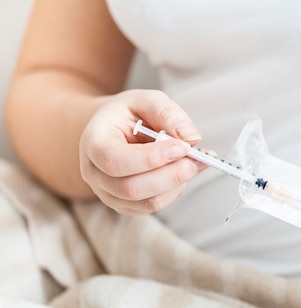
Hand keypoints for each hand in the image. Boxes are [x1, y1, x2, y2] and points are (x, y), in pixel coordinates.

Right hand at [79, 89, 206, 213]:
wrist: (114, 130)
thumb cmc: (130, 114)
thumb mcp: (146, 100)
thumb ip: (168, 113)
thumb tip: (192, 137)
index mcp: (93, 142)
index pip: (115, 160)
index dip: (151, 158)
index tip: (183, 147)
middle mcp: (94, 173)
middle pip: (131, 188)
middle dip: (171, 175)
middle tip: (198, 159)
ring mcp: (108, 193)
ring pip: (147, 202)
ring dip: (177, 184)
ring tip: (195, 163)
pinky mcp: (125, 205)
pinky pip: (153, 206)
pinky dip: (175, 191)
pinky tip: (183, 172)